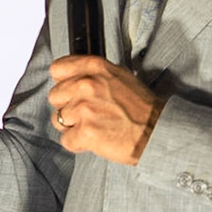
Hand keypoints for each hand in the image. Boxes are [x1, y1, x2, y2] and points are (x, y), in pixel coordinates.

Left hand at [47, 55, 163, 164]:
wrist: (157, 132)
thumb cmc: (142, 108)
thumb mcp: (120, 76)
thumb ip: (94, 73)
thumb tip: (73, 76)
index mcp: (95, 68)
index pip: (57, 69)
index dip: (63, 83)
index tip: (70, 91)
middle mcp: (87, 85)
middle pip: (54, 96)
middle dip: (67, 107)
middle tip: (87, 113)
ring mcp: (85, 109)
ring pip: (57, 119)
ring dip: (72, 126)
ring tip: (94, 126)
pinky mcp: (85, 132)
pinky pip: (66, 140)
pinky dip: (78, 143)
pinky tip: (94, 139)